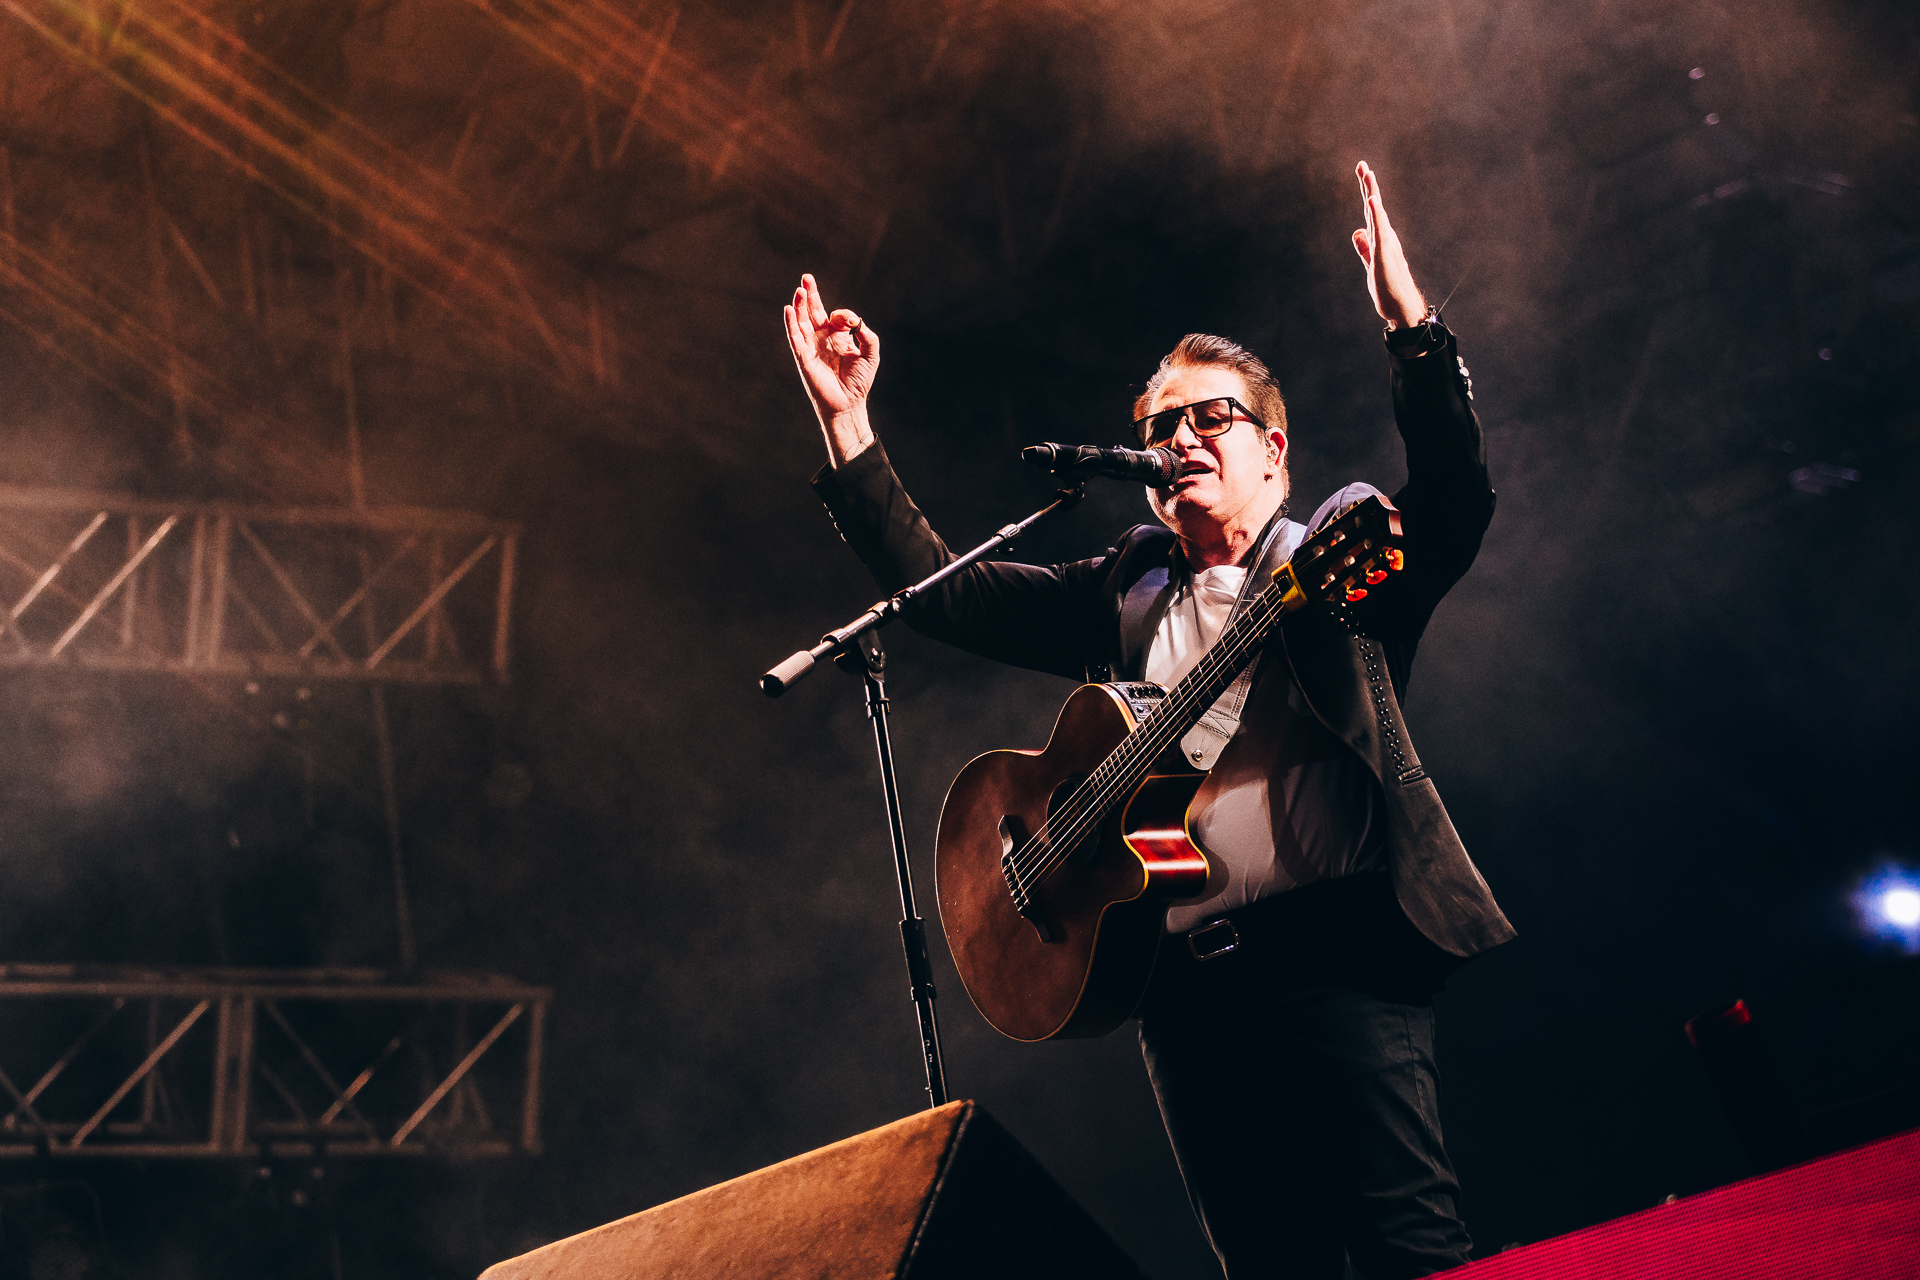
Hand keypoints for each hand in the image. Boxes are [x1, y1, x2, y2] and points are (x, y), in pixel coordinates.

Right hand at [784, 273, 879, 464]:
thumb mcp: (870, 353)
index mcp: (836, 337)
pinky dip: (791, 324)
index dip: (842, 314)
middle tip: (806, 277)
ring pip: (801, 322)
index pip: (835, 316)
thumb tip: (854, 322)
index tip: (850, 323)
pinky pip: (795, 338)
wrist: (849, 404)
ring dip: (799, 306)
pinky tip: (788, 310)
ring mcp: (811, 348)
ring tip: (799, 290)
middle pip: (812, 312)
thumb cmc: (859, 381)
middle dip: (810, 295)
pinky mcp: (803, 358)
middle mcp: (821, 340)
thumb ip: (866, 334)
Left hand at [1350, 161, 1427, 330]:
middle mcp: (1385, 238)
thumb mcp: (1371, 263)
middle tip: (1362, 165)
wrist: (1401, 308)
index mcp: (1380, 239)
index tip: (1363, 171)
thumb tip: (1357, 230)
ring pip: (1378, 215)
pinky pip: (1380, 232)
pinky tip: (1372, 202)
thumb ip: (1364, 247)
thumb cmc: (1389, 289)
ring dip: (1372, 194)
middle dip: (1368, 186)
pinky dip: (1376, 216)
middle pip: (1374, 208)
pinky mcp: (1385, 255)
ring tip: (1368, 175)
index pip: (1371, 212)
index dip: (1367, 192)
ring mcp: (1386, 245)